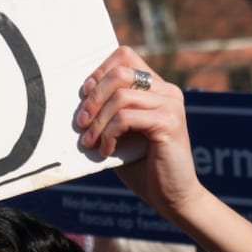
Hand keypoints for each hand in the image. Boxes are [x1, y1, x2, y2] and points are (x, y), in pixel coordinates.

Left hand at [76, 46, 203, 215]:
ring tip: (90, 141)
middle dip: (93, 97)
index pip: (124, 56)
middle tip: (81, 123)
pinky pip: (126, 117)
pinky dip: (109, 134)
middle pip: (120, 72)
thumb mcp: (119, 129)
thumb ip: (107, 108)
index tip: (84, 95)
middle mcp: (167, 90)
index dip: (99, 71)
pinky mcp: (170, 123)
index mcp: (156, 86)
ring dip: (98, 121)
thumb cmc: (140, 162)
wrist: (172, 195)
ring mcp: (171, 105)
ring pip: (120, 96)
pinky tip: (106, 150)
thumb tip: (79, 92)